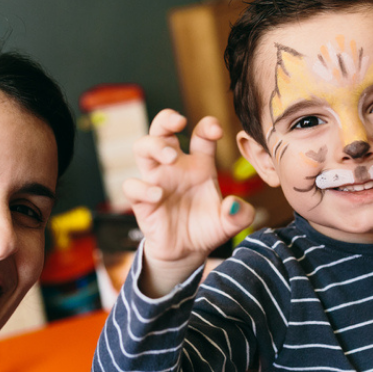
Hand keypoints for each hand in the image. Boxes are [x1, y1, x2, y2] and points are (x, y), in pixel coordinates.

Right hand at [122, 109, 254, 294]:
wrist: (186, 252)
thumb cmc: (207, 229)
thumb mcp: (230, 223)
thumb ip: (240, 214)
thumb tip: (234, 205)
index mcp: (199, 164)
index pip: (201, 134)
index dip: (208, 126)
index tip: (217, 131)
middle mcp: (175, 167)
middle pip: (162, 129)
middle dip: (167, 119)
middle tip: (179, 122)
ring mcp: (156, 181)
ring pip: (142, 148)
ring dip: (154, 146)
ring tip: (170, 157)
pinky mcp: (142, 200)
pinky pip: (132, 186)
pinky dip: (142, 188)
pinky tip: (157, 195)